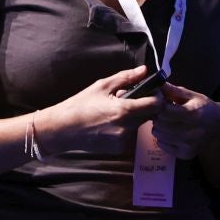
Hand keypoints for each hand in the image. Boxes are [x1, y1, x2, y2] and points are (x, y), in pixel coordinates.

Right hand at [37, 65, 164, 156]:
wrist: (63, 129)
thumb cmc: (80, 105)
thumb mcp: (102, 86)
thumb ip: (126, 78)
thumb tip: (144, 70)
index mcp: (124, 110)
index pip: (155, 104)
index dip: (156, 96)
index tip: (151, 91)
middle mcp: (127, 128)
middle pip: (150, 115)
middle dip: (145, 106)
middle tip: (130, 99)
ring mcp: (123, 141)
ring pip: (140, 125)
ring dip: (135, 117)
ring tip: (116, 111)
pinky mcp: (119, 149)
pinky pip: (130, 135)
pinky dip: (126, 127)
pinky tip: (110, 123)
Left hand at [151, 83, 219, 159]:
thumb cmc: (204, 108)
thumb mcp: (192, 96)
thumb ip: (174, 90)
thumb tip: (157, 83)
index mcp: (193, 114)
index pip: (164, 111)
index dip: (158, 106)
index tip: (161, 103)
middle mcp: (191, 131)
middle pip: (160, 124)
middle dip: (157, 116)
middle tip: (162, 113)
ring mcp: (189, 145)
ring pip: (159, 135)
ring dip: (158, 127)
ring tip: (166, 122)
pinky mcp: (186, 154)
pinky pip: (163, 145)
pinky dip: (162, 138)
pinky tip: (170, 132)